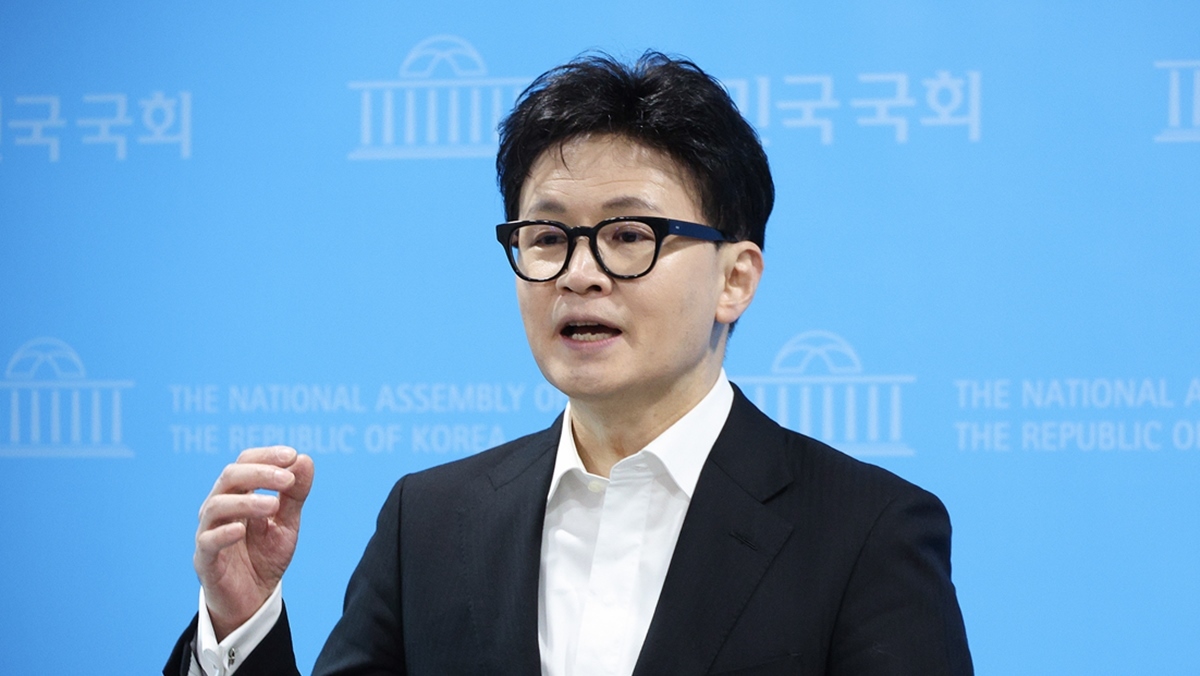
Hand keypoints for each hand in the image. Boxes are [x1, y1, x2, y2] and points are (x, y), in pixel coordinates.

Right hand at [194, 446, 314, 640]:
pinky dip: (223, 533)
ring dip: (247, 502)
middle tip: (287, 479)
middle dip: (260, 473)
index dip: (266, 455)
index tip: (292, 455)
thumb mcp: (287, 524)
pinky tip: (241, 531)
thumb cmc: (265, 557)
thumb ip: (295, 495)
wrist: (253, 600)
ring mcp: (209, 532)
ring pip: (217, 506)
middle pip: (230, 477)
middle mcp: (220, 508)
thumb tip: (304, 459)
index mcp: (239, 495)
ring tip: (273, 506)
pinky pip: (207, 542)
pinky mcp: (205, 560)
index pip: (245, 463)